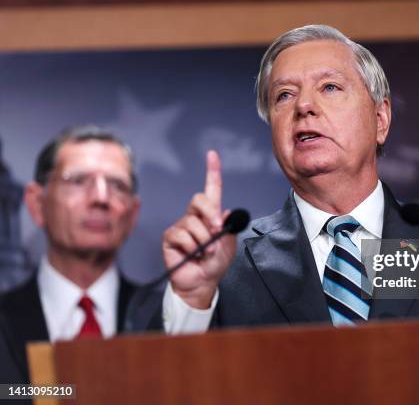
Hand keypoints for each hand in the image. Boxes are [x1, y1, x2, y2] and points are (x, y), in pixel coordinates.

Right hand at [162, 150, 236, 308]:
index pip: (211, 189)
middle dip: (210, 212)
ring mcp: (181, 226)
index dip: (212, 171)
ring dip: (204, 239)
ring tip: (206, 253)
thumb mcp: (229, 247)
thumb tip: (227, 212)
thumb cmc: (215, 264)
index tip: (212, 154)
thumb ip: (229, 229)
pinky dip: (192, 247)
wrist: (201, 283)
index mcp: (211, 215)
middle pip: (199, 199)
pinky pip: (182, 235)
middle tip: (217, 229)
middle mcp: (194, 216)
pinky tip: (193, 255)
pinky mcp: (170, 237)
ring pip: (193, 223)